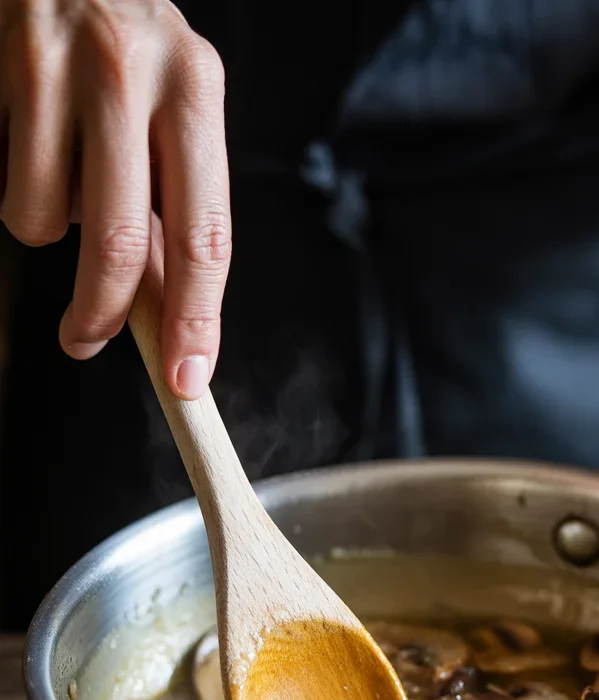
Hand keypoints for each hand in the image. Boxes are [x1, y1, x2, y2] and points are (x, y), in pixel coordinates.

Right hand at [0, 0, 230, 398]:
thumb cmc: (124, 50)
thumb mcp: (172, 112)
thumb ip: (170, 205)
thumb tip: (164, 310)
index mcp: (198, 90)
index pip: (205, 235)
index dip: (196, 319)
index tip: (186, 377)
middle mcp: (135, 71)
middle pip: (120, 242)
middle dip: (101, 311)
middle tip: (85, 340)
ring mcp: (60, 62)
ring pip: (42, 216)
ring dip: (46, 226)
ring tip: (59, 176)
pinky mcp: (3, 64)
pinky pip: (5, 178)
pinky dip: (16, 186)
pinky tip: (30, 140)